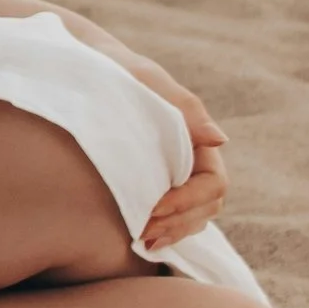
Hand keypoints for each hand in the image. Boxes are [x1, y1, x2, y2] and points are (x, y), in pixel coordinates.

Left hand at [68, 20, 230, 250]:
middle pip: (207, 206)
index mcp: (197, 137)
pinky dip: (165, 230)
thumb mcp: (146, 79)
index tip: (153, 208)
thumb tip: (221, 140)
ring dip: (173, 232)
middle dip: (180, 223)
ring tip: (143, 241)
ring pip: (194, 216)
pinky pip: (174, 215)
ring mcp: (175, 172)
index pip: (213, 183)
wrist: (87, 66)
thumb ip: (184, 108)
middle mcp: (192, 158)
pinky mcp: (155, 181)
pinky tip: (142, 241)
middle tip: (143, 234)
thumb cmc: (118, 69)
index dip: (188, 201)